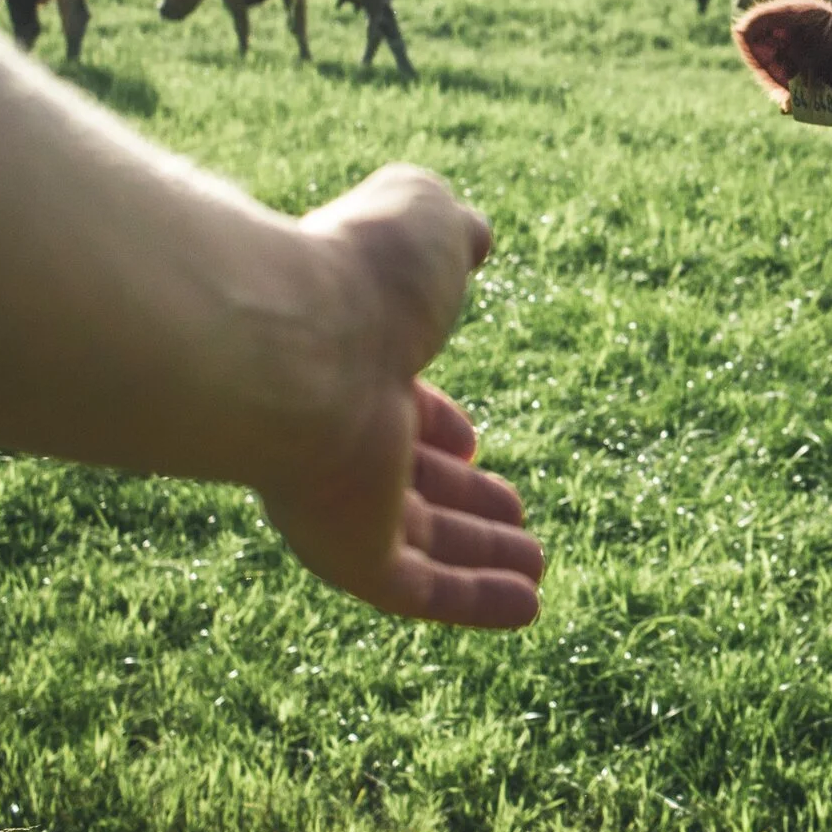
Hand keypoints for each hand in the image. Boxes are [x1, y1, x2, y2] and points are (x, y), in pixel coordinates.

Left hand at [256, 166, 545, 627]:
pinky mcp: (350, 554)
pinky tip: (528, 610)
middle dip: (463, 498)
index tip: (475, 438)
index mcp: (351, 362)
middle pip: (410, 482)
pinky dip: (475, 604)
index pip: (396, 407)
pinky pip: (420, 593)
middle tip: (514, 511)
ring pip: (421, 544)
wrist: (294, 340)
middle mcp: (340, 434)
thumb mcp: (422, 222)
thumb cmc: (357, 274)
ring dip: (481, 557)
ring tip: (537, 571)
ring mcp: (343, 498)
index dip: (439, 425)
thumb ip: (449, 227)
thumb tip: (475, 234)